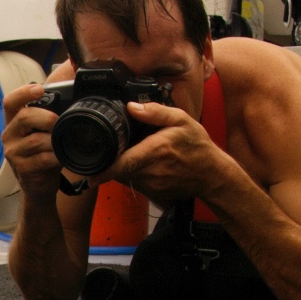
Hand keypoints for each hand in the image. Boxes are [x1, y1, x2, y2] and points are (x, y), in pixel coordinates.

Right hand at [3, 60, 83, 203]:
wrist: (39, 186)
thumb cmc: (43, 156)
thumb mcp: (44, 134)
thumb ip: (49, 118)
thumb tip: (71, 102)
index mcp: (14, 122)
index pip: (11, 101)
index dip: (23, 92)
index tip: (39, 89)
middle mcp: (9, 135)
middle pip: (24, 117)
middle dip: (47, 117)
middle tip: (60, 123)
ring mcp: (13, 152)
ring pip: (35, 140)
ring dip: (54, 141)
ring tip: (63, 144)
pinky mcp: (21, 168)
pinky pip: (41, 159)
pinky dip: (55, 157)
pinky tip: (61, 158)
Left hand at [95, 100, 226, 203]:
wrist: (212, 175)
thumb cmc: (198, 148)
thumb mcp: (182, 121)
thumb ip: (155, 112)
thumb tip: (132, 107)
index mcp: (153, 152)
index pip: (122, 164)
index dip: (103, 170)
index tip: (88, 174)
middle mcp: (149, 172)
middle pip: (118, 169)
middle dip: (112, 159)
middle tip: (117, 147)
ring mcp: (150, 185)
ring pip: (124, 176)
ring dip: (123, 166)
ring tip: (137, 152)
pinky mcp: (152, 192)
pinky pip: (134, 182)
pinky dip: (134, 173)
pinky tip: (146, 163)